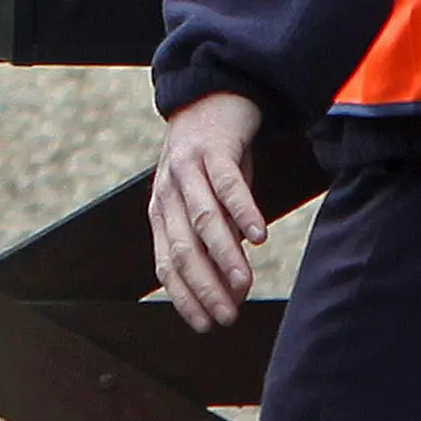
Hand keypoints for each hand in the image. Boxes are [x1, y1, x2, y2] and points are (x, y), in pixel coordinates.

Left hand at [151, 91, 265, 332]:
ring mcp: (187, 169)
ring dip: (223, 257)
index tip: (206, 325)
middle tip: (228, 315)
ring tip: (243, 284)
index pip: (167, 265)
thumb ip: (216, 239)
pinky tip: (258, 236)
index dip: (185, 297)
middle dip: (204, 287)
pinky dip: (242, 212)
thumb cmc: (213, 159)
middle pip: (183, 249)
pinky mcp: (213, 149)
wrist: (213, 95)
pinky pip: (227, 185)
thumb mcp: (207, 201)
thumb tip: (234, 285)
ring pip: (203, 221)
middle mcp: (167, 193)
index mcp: (162, 212)